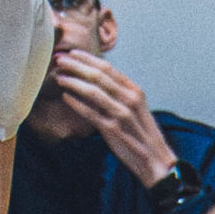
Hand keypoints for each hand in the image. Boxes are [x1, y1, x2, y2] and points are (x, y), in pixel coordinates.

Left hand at [48, 49, 179, 190]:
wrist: (155, 160)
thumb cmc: (142, 134)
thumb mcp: (135, 108)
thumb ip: (119, 94)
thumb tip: (96, 81)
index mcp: (134, 90)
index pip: (108, 68)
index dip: (88, 59)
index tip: (72, 53)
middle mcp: (129, 98)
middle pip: (98, 76)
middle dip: (77, 65)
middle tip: (60, 60)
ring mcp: (121, 114)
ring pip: (93, 91)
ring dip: (73, 81)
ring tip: (59, 77)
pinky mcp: (113, 130)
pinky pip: (91, 113)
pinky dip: (77, 104)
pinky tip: (66, 97)